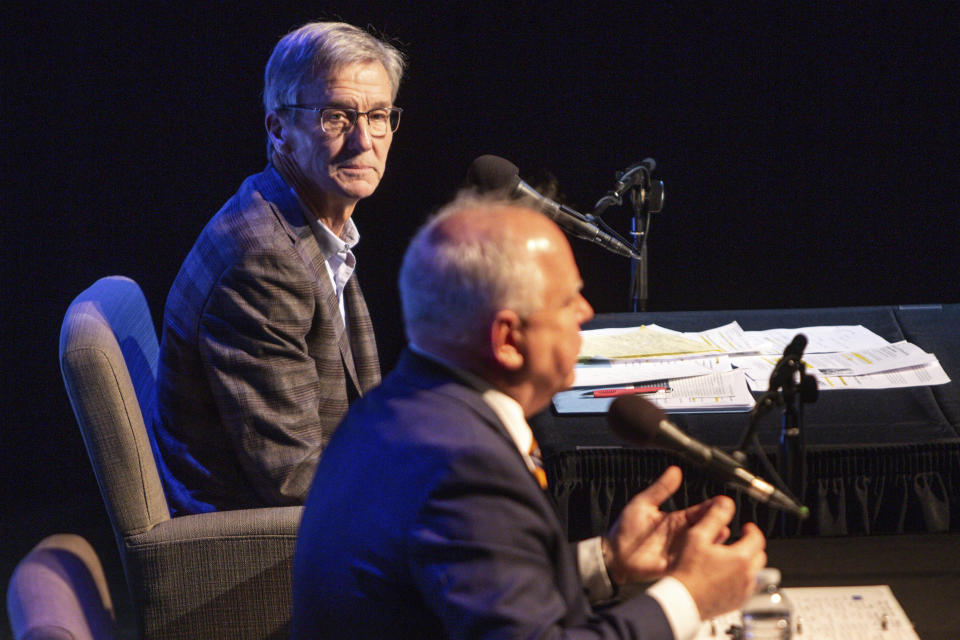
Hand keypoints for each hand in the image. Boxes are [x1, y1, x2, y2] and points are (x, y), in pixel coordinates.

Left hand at [604, 466, 714, 583]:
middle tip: (727, 514)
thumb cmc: (625, 530)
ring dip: (714, 539)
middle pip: (705, 527)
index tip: (723, 501)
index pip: (699, 511)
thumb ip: (660, 488)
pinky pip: (693, 562)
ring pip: (703, 545)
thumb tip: (674, 470)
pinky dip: (702, 557)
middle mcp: (681, 536)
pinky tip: (709, 552)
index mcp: (676, 520)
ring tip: (723, 531)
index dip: (712, 506)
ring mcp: (680, 551)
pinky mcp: (676, 566)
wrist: (613, 555)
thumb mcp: (643, 504)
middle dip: (717, 520)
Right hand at [667, 496, 766, 619]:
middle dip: (752, 546)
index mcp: (741, 558)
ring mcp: (743, 592)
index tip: (745, 527)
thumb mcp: (697, 537)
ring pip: (754, 573)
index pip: (757, 538)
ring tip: (730, 559)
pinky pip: (746, 588)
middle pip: (760, 556)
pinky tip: (725, 576)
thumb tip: (725, 504)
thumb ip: (714, 518)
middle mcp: (747, 577)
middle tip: (739, 541)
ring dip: (747, 564)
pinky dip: (741, 579)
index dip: (751, 529)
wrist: (682, 601)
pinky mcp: (737, 603)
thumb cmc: (687, 572)